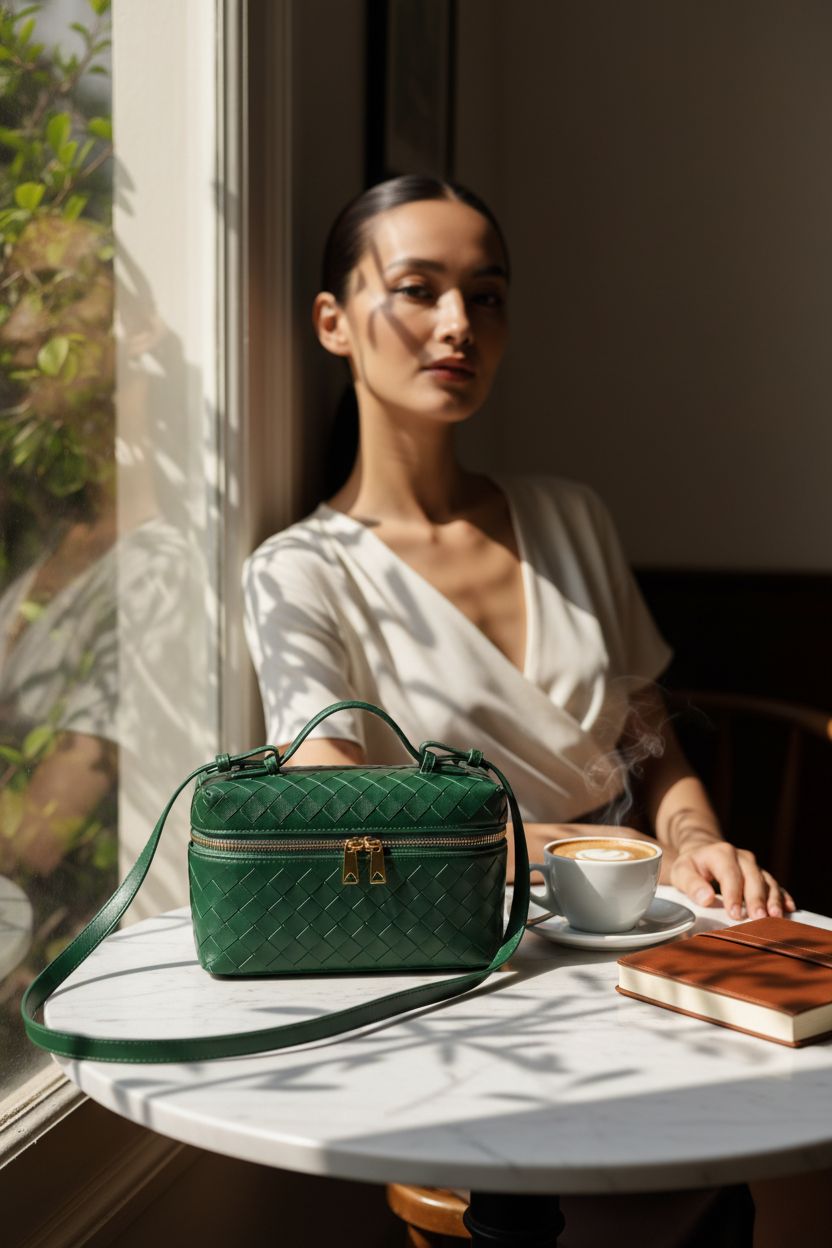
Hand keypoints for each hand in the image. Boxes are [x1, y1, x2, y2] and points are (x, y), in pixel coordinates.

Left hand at [668, 839, 795, 918]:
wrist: (704, 853)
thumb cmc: (692, 866)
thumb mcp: (681, 871)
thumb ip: (691, 884)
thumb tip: (706, 898)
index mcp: (721, 853)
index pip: (730, 874)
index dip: (734, 894)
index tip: (735, 914)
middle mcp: (742, 857)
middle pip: (753, 877)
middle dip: (757, 899)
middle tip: (759, 918)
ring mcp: (754, 866)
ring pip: (767, 881)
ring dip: (773, 899)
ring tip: (777, 916)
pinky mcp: (762, 875)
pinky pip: (776, 885)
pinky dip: (783, 896)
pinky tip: (790, 908)